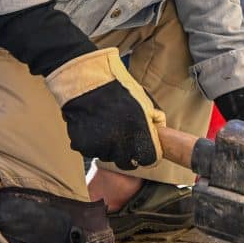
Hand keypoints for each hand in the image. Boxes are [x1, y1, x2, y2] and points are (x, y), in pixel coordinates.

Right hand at [44, 48, 164, 170]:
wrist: (87, 79)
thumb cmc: (118, 87)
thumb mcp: (145, 100)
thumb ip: (155, 119)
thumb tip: (161, 131)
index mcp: (139, 133)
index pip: (148, 160)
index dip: (146, 155)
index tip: (142, 150)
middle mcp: (119, 143)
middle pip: (125, 163)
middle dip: (126, 154)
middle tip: (121, 138)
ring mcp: (99, 145)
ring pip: (106, 156)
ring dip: (107, 147)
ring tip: (105, 126)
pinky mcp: (82, 145)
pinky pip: (89, 150)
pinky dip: (90, 142)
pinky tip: (92, 126)